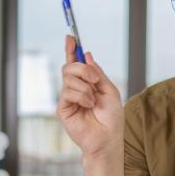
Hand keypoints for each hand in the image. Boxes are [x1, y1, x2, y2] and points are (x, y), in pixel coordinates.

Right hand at [56, 35, 123, 157]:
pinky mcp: (63, 108)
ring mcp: (68, 98)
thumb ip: (97, 73)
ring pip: (68, 78)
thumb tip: (87, 55)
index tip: (71, 37)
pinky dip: (81, 96)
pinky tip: (88, 106)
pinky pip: (67, 92)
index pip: (76, 63)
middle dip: (82, 68)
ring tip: (93, 101)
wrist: (107, 139)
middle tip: (95, 80)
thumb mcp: (110, 90)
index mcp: (87, 83)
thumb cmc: (111, 118)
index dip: (72, 49)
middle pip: (69, 66)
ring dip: (85, 87)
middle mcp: (76, 88)